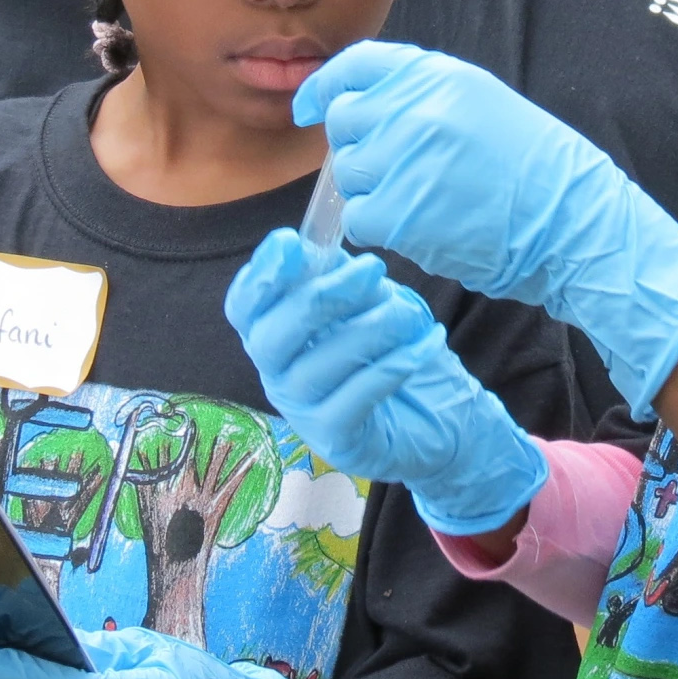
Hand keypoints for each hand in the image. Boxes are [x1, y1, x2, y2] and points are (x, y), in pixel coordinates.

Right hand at [226, 229, 546, 533]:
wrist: (433, 418)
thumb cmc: (386, 352)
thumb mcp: (361, 302)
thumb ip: (334, 271)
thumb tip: (315, 238)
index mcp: (273, 335)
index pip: (243, 307)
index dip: (261, 275)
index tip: (291, 242)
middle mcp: (277, 375)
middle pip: (273, 337)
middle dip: (323, 296)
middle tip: (373, 268)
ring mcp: (302, 412)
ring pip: (318, 367)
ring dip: (370, 329)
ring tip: (411, 311)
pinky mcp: (336, 440)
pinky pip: (357, 397)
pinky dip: (394, 364)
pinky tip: (425, 342)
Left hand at [295, 41, 677, 417]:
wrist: (574, 221)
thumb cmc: (535, 172)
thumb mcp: (480, 105)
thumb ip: (421, 99)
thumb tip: (357, 112)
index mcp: (438, 75)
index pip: (357, 65)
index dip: (326, 87)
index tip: (312, 109)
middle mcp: (416, 107)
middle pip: (345, 121)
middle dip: (359, 149)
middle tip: (398, 174)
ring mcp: (405, 157)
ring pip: (348, 174)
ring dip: (373, 193)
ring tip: (424, 202)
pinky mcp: (399, 209)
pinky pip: (358, 218)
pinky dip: (379, 229)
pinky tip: (419, 227)